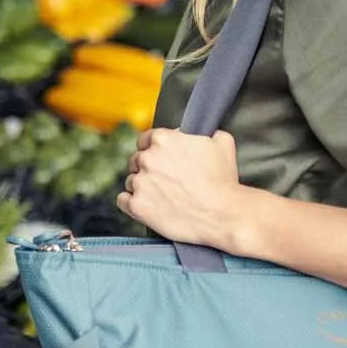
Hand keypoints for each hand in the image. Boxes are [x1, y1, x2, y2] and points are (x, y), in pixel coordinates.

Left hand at [117, 128, 243, 248]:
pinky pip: (123, 201)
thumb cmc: (223, 180)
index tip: (161, 159)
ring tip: (162, 197)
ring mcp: (140, 183)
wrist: (222, 215)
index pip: (145, 139)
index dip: (153, 149)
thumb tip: (203, 132)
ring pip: (131, 181)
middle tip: (164, 180)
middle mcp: (147, 158)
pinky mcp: (137, 206)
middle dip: (148, 169)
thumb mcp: (222, 143)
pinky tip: (146, 205)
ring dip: (142, 187)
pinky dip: (131, 203)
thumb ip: (206, 132)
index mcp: (163, 139)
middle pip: (136, 160)